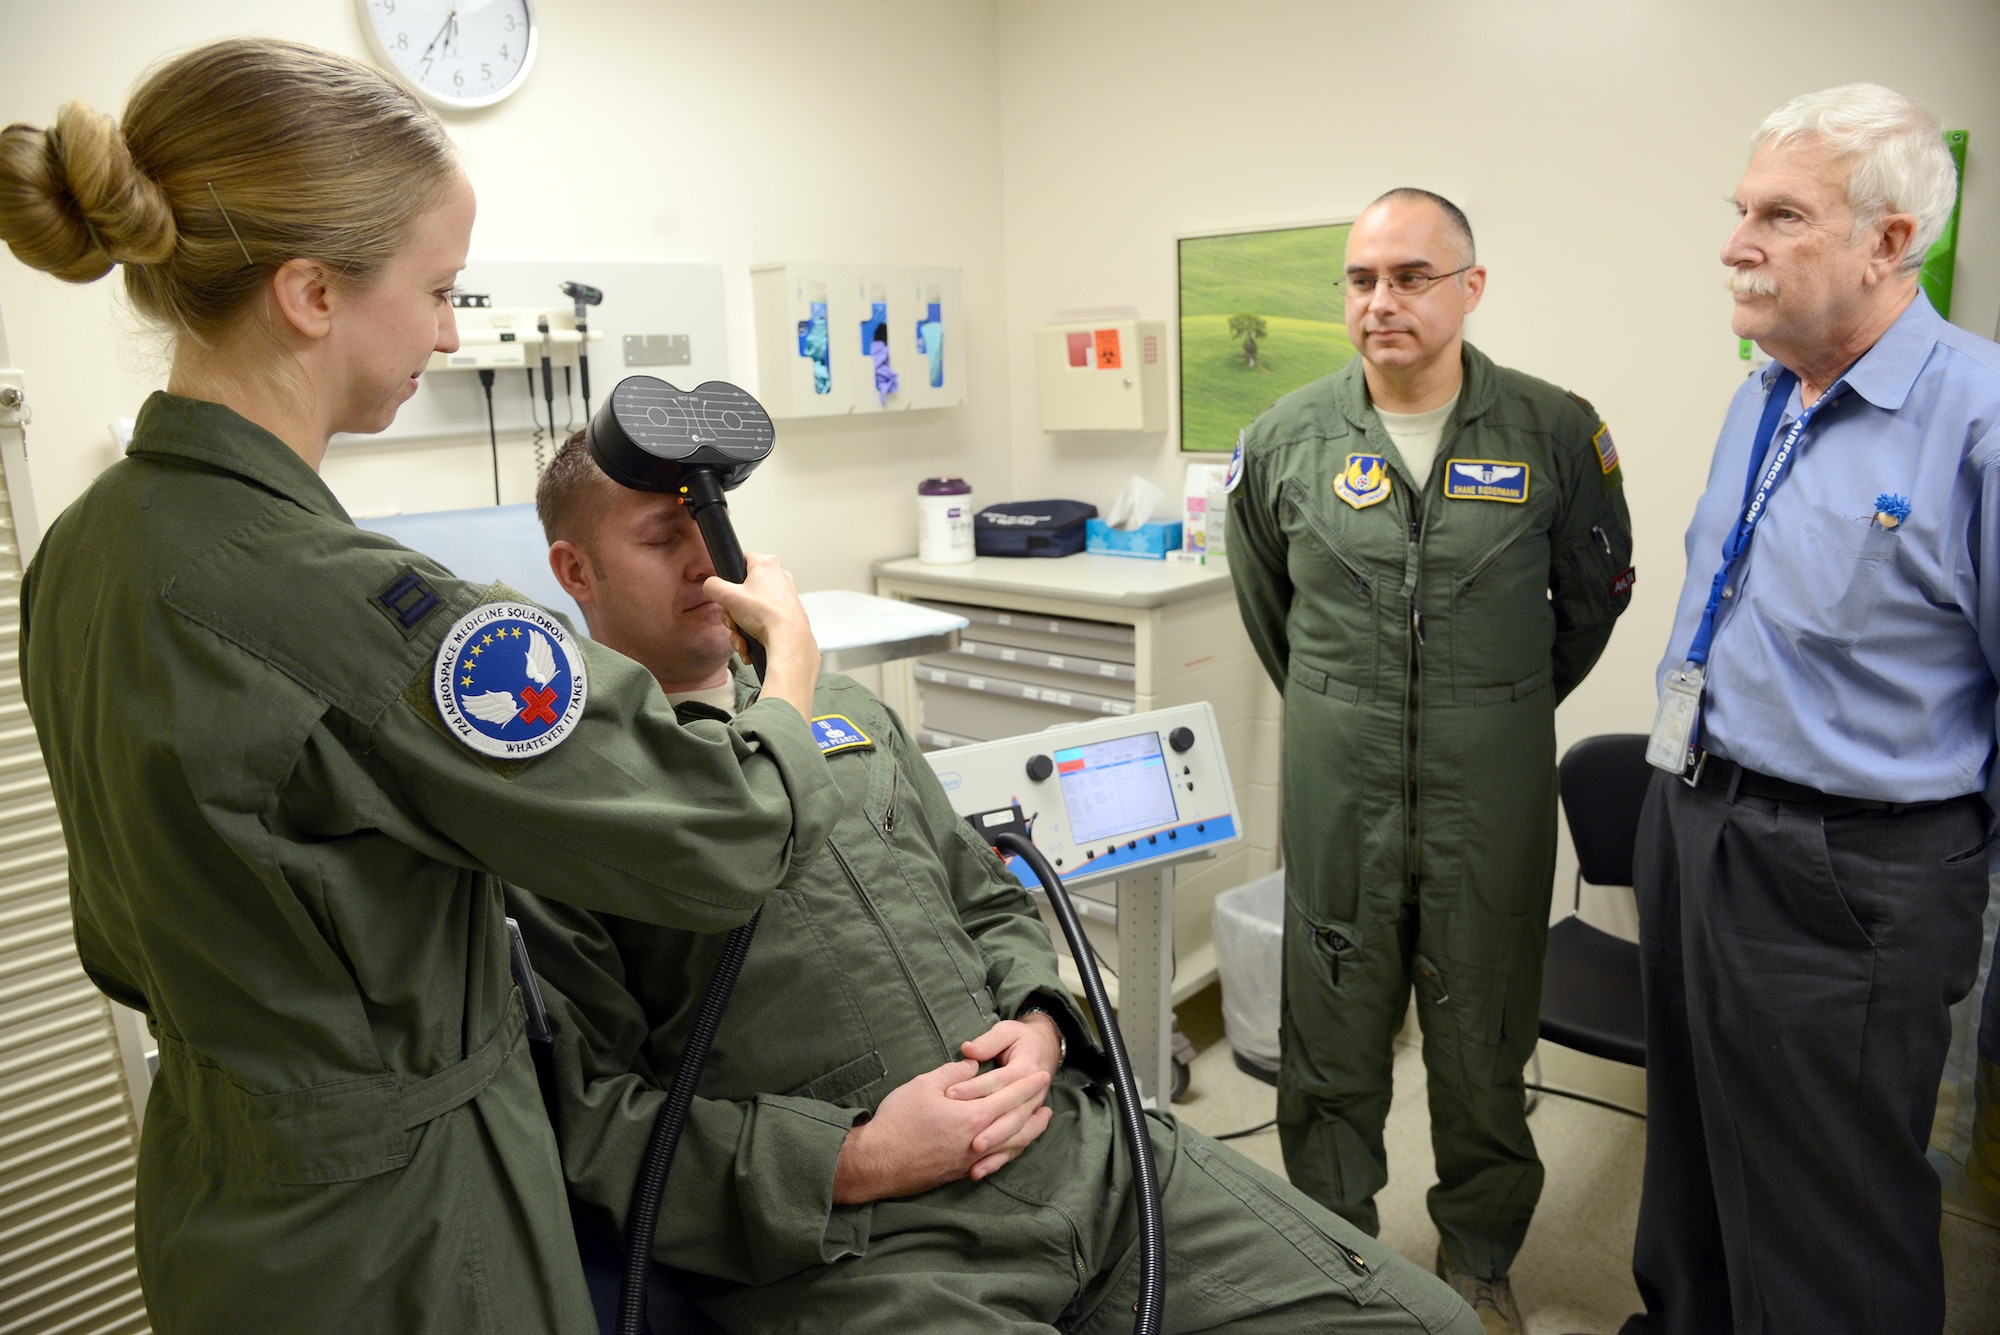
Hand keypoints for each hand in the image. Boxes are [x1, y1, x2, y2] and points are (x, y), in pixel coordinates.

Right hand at [702, 552, 818, 717]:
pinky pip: (761, 622)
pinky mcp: (785, 615)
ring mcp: (783, 598)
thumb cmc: (766, 615)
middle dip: (732, 612)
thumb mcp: (728, 596)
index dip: (729, 575)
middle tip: (732, 619)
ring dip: (739, 627)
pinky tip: (749, 645)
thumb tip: (710, 586)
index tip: (725, 590)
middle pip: (743, 591)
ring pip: (750, 611)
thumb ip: (712, 586)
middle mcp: (778, 578)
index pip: (741, 559)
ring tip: (741, 637)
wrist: (788, 641)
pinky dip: (751, 635)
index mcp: (767, 564)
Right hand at [831, 1057, 1052, 1205]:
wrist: (878, 1162)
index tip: (1043, 1073)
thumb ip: (953, 1073)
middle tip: (1047, 1092)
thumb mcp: (924, 1085)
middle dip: (1035, 1105)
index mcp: (974, 1117)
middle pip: (1019, 1124)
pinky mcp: (961, 1171)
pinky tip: (1013, 1144)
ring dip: (1030, 1131)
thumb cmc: (898, 1120)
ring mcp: (972, 1160)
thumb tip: (973, 1065)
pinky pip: (997, 1160)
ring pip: (1012, 1146)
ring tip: (1042, 1120)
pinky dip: (1012, 1150)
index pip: (1010, 1097)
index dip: (1028, 1084)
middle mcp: (979, 1142)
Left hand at [948, 1015, 1062, 1177]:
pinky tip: (977, 1173)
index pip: (997, 1082)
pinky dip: (996, 1162)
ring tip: (974, 1165)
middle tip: (967, 1142)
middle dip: (989, 1131)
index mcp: (1026, 1069)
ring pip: (1014, 1138)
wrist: (1046, 1050)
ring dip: (995, 1153)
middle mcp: (1032, 1096)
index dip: (973, 1088)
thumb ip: (988, 1042)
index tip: (949, 1094)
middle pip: (1010, 1117)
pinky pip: (1012, 1149)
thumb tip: (969, 1050)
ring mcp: (1029, 1114)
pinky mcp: (1022, 1126)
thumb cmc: (1022, 1040)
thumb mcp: (1008, 1032)